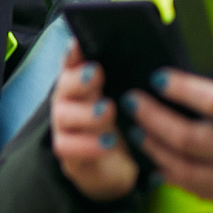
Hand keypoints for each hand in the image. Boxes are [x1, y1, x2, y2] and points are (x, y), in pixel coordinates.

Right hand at [51, 48, 138, 201]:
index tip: (81, 43)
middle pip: (64, 85)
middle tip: (96, 75)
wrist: (123, 169)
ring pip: (63, 115)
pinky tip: (107, 143)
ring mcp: (66, 129)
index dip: (74, 53)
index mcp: (86, 87)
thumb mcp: (135, 104)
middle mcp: (71, 104)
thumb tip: (149, 56)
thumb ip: (134, 82)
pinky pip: (67, 147)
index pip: (73, 64)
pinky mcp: (69, 156)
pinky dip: (86, 144)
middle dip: (79, 79)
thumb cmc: (129, 129)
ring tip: (107, 111)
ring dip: (85, 112)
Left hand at [122, 63, 212, 210]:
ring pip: (185, 167)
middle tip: (131, 101)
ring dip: (155, 148)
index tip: (159, 77)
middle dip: (153, 118)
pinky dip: (173, 175)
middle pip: (189, 137)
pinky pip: (198, 189)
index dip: (184, 89)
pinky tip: (157, 162)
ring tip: (136, 130)